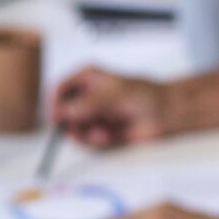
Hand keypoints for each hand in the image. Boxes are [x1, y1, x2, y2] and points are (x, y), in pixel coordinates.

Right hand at [50, 67, 178, 148]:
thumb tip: (63, 111)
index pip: (59, 89)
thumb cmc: (143, 94)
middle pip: (63, 113)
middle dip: (70, 123)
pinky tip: (107, 136)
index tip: (56, 117)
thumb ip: (86, 104)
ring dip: (84, 134)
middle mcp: (86, 96)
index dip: (54, 104)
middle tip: (76, 130)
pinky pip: (86, 140)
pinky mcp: (99, 131)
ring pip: (73, 128)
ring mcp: (92, 115)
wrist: (164, 113)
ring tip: (101, 132)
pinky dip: (95, 141)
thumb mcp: (112, 95)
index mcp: (86, 78)